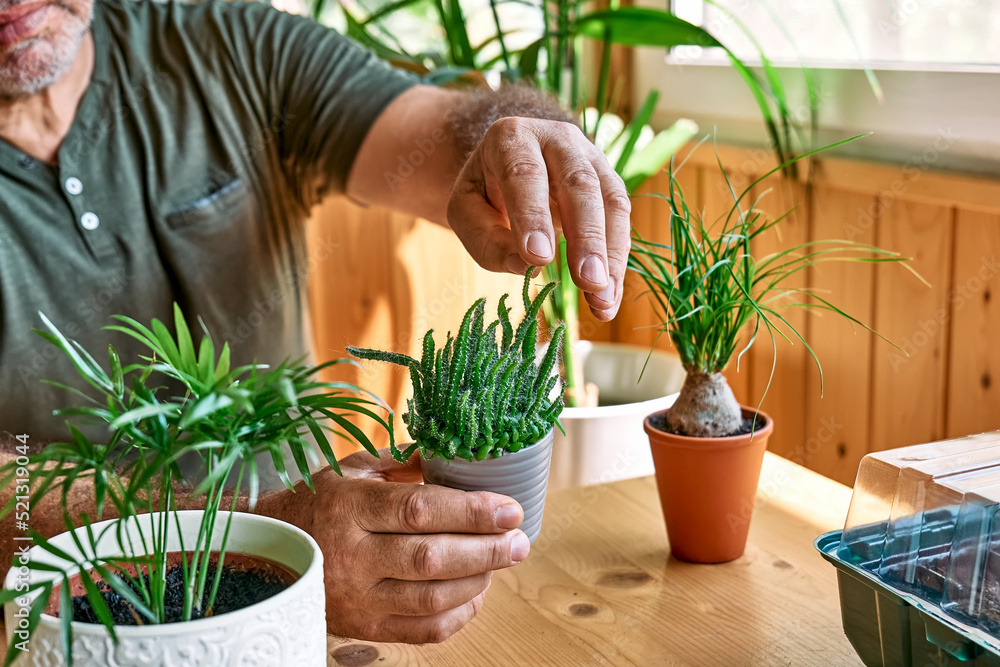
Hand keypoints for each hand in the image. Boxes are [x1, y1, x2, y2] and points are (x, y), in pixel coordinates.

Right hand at [274, 449, 529, 642]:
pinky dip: (460, 613)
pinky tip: (476, 592)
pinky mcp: (364, 627)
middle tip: (519, 541)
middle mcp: (352, 555)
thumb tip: (452, 452)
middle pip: (431, 557)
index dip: (471, 511)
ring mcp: (357, 597)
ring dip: (479, 580)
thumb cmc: (316, 503)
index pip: (419, 510)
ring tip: (502, 561)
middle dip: (487, 550)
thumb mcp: (350, 470)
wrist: (265, 554)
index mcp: (349, 507)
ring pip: (431, 597)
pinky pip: (424, 630)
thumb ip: (401, 461)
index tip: (509, 510)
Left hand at [447, 117, 630, 320]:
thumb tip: (525, 267)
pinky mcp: (610, 182)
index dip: (534, 216)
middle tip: (588, 281)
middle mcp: (558, 140)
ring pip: (610, 201)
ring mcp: (591, 157)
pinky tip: (609, 296)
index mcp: (513, 137)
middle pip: (579, 184)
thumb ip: (486, 239)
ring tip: (602, 300)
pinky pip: (622, 220)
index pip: (525, 174)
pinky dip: (617, 261)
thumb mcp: (466, 212)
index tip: (539, 258)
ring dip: (610, 254)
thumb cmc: (485, 192)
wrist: (510, 164)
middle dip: (586, 236)